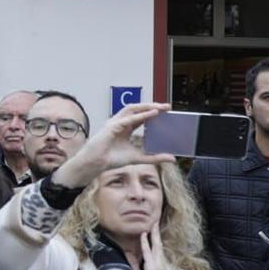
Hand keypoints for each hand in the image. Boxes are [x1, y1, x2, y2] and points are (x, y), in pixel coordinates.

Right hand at [51, 102, 171, 190]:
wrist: (96, 164)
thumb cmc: (111, 159)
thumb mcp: (139, 158)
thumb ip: (155, 157)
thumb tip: (173, 159)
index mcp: (125, 128)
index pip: (141, 117)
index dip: (153, 113)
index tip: (167, 113)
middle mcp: (121, 122)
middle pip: (138, 109)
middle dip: (152, 106)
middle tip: (167, 107)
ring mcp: (115, 122)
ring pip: (132, 109)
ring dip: (147, 106)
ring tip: (160, 107)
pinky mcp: (112, 126)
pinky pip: (128, 119)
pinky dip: (140, 116)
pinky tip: (151, 114)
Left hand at [136, 223, 166, 269]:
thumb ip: (134, 263)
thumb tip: (129, 253)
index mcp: (157, 265)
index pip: (155, 249)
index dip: (153, 239)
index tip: (151, 229)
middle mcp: (159, 263)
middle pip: (158, 245)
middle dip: (157, 234)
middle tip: (155, 222)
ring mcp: (158, 265)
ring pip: (156, 247)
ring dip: (154, 235)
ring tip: (152, 224)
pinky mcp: (154, 268)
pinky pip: (148, 253)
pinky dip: (145, 244)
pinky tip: (143, 236)